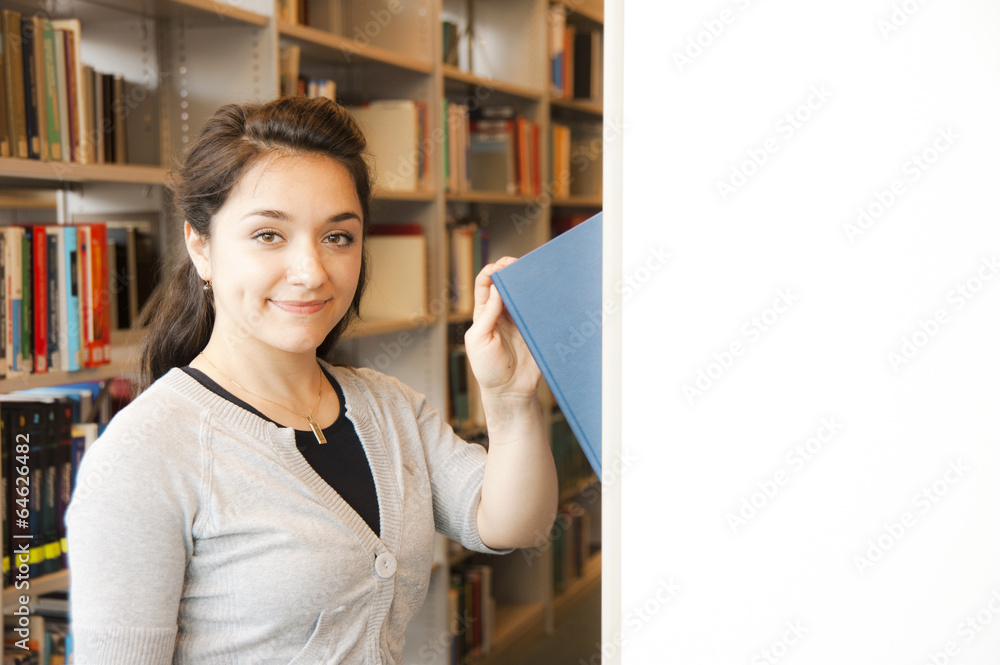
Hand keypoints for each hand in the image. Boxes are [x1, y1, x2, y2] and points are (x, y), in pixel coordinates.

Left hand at [464, 257, 541, 397]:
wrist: (510, 393)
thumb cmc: (488, 370)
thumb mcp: (479, 341)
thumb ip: (487, 315)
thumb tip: (496, 288)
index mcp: (484, 313)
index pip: (486, 284)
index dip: (492, 271)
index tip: (501, 266)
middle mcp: (503, 312)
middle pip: (507, 283)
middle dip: (513, 269)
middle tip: (521, 263)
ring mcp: (521, 320)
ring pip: (525, 293)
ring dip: (529, 282)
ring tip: (534, 273)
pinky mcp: (536, 329)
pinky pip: (541, 310)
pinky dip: (544, 300)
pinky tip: (547, 292)